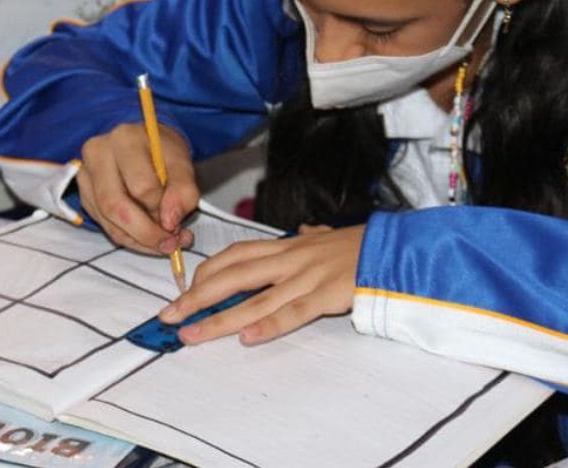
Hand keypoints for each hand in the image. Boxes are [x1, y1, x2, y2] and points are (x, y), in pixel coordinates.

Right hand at [77, 123, 198, 254]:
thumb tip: (170, 222)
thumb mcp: (183, 163)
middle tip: (170, 244)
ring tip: (162, 242)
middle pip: (116, 206)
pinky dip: (128, 236)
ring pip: (107, 220)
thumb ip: (183, 190)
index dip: (163, 211)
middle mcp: (98, 153)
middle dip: (146, 233)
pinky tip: (146, 235)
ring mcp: (85, 173)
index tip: (180, 222)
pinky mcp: (84, 191)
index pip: (142, 187)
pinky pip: (103, 224)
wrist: (146, 142)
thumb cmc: (163, 151)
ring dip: (138, 240)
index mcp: (126, 139)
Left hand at [158, 224, 363, 345]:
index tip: (185, 290)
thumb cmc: (363, 245)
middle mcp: (291, 259)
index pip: (236, 255)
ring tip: (194, 334)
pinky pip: (293, 312)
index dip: (207, 272)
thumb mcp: (331, 236)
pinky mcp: (327, 295)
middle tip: (171, 316)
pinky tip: (246, 337)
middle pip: (234, 277)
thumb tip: (307, 230)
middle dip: (198, 297)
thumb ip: (314, 236)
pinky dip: (268, 325)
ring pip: (255, 300)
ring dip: (220, 319)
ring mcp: (307, 277)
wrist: (396, 248)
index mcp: (289, 246)